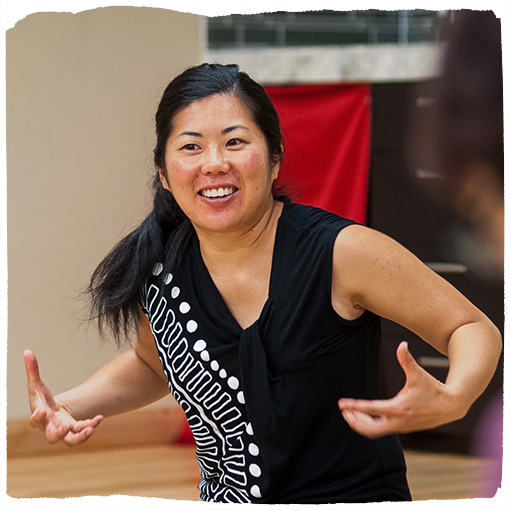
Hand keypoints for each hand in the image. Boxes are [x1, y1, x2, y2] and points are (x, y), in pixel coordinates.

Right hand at [23, 350, 103, 445]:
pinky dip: (91, 425)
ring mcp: (63, 432)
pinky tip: (99, 418)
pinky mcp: (75, 431)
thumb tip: (26, 351)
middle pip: (52, 437)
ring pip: (70, 441)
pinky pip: (82, 433)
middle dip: (58, 433)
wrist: (52, 414)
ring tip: (90, 428)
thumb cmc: (41, 400)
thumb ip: (32, 370)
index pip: (34, 421)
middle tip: (67, 426)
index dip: (37, 418)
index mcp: (39, 418)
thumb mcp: (36, 385)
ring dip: (80, 436)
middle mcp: (50, 428)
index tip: (42, 411)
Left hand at [338, 342, 464, 438]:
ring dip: (361, 424)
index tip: (342, 404)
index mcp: (399, 408)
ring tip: (349, 414)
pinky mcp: (403, 428)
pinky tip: (363, 417)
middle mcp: (399, 421)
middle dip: (355, 421)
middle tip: (344, 411)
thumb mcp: (419, 374)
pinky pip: (382, 431)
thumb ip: (407, 360)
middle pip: (370, 429)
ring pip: (375, 432)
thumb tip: (402, 344)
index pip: (372, 410)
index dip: (355, 407)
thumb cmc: (434, 388)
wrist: (452, 406)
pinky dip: (370, 425)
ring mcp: (401, 427)